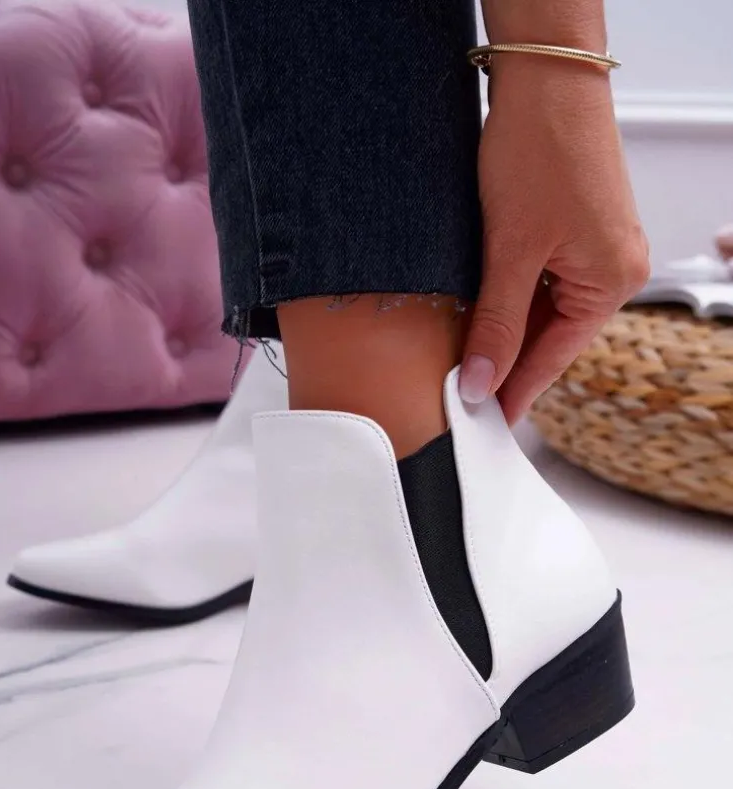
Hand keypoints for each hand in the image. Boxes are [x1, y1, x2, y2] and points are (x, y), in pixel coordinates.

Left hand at [460, 59, 649, 423]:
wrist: (545, 76)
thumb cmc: (538, 150)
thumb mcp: (509, 250)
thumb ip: (496, 323)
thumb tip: (481, 383)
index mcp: (612, 283)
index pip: (554, 358)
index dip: (515, 391)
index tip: (485, 421)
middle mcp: (616, 270)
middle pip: (552, 337)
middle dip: (508, 360)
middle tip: (464, 392)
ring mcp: (601, 249)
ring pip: (546, 310)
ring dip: (508, 328)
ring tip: (467, 355)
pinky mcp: (581, 230)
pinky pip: (546, 282)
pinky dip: (515, 298)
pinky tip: (484, 310)